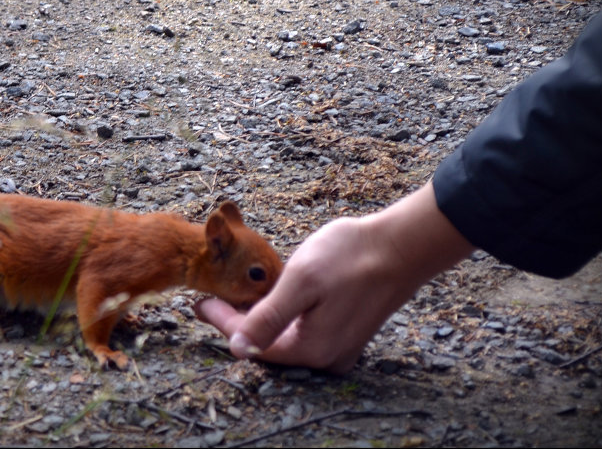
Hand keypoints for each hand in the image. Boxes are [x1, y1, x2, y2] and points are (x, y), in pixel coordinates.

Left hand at [196, 181, 473, 372]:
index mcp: (311, 349)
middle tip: (211, 300)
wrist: (402, 245)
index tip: (200, 303)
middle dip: (238, 322)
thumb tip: (236, 350)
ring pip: (285, 338)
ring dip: (259, 318)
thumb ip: (267, 317)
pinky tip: (272, 297)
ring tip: (235, 296)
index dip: (222, 323)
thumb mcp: (301, 282)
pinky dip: (283, 317)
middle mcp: (326, 357)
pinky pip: (304, 332)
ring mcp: (339, 347)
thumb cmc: (351, 257)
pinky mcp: (347, 333)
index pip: (252, 344)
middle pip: (268, 345)